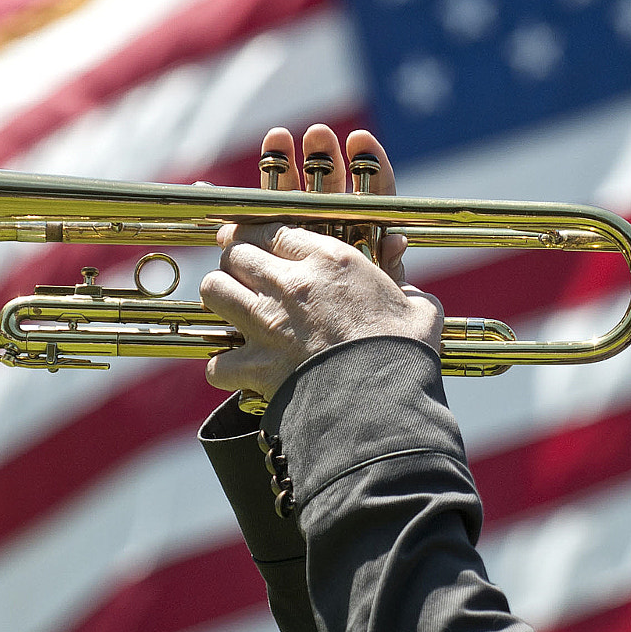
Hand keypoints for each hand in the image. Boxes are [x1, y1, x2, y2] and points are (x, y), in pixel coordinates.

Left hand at [200, 124, 443, 401]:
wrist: (383, 403)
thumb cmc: (405, 353)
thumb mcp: (417, 308)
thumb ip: (403, 279)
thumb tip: (400, 254)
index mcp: (329, 261)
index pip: (272, 228)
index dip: (258, 232)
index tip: (257, 239)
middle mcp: (289, 284)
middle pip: (234, 251)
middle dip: (235, 259)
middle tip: (243, 271)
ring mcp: (266, 324)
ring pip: (213, 290)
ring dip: (221, 297)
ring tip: (234, 308)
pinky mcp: (255, 366)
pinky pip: (217, 361)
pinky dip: (225, 367)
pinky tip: (239, 368)